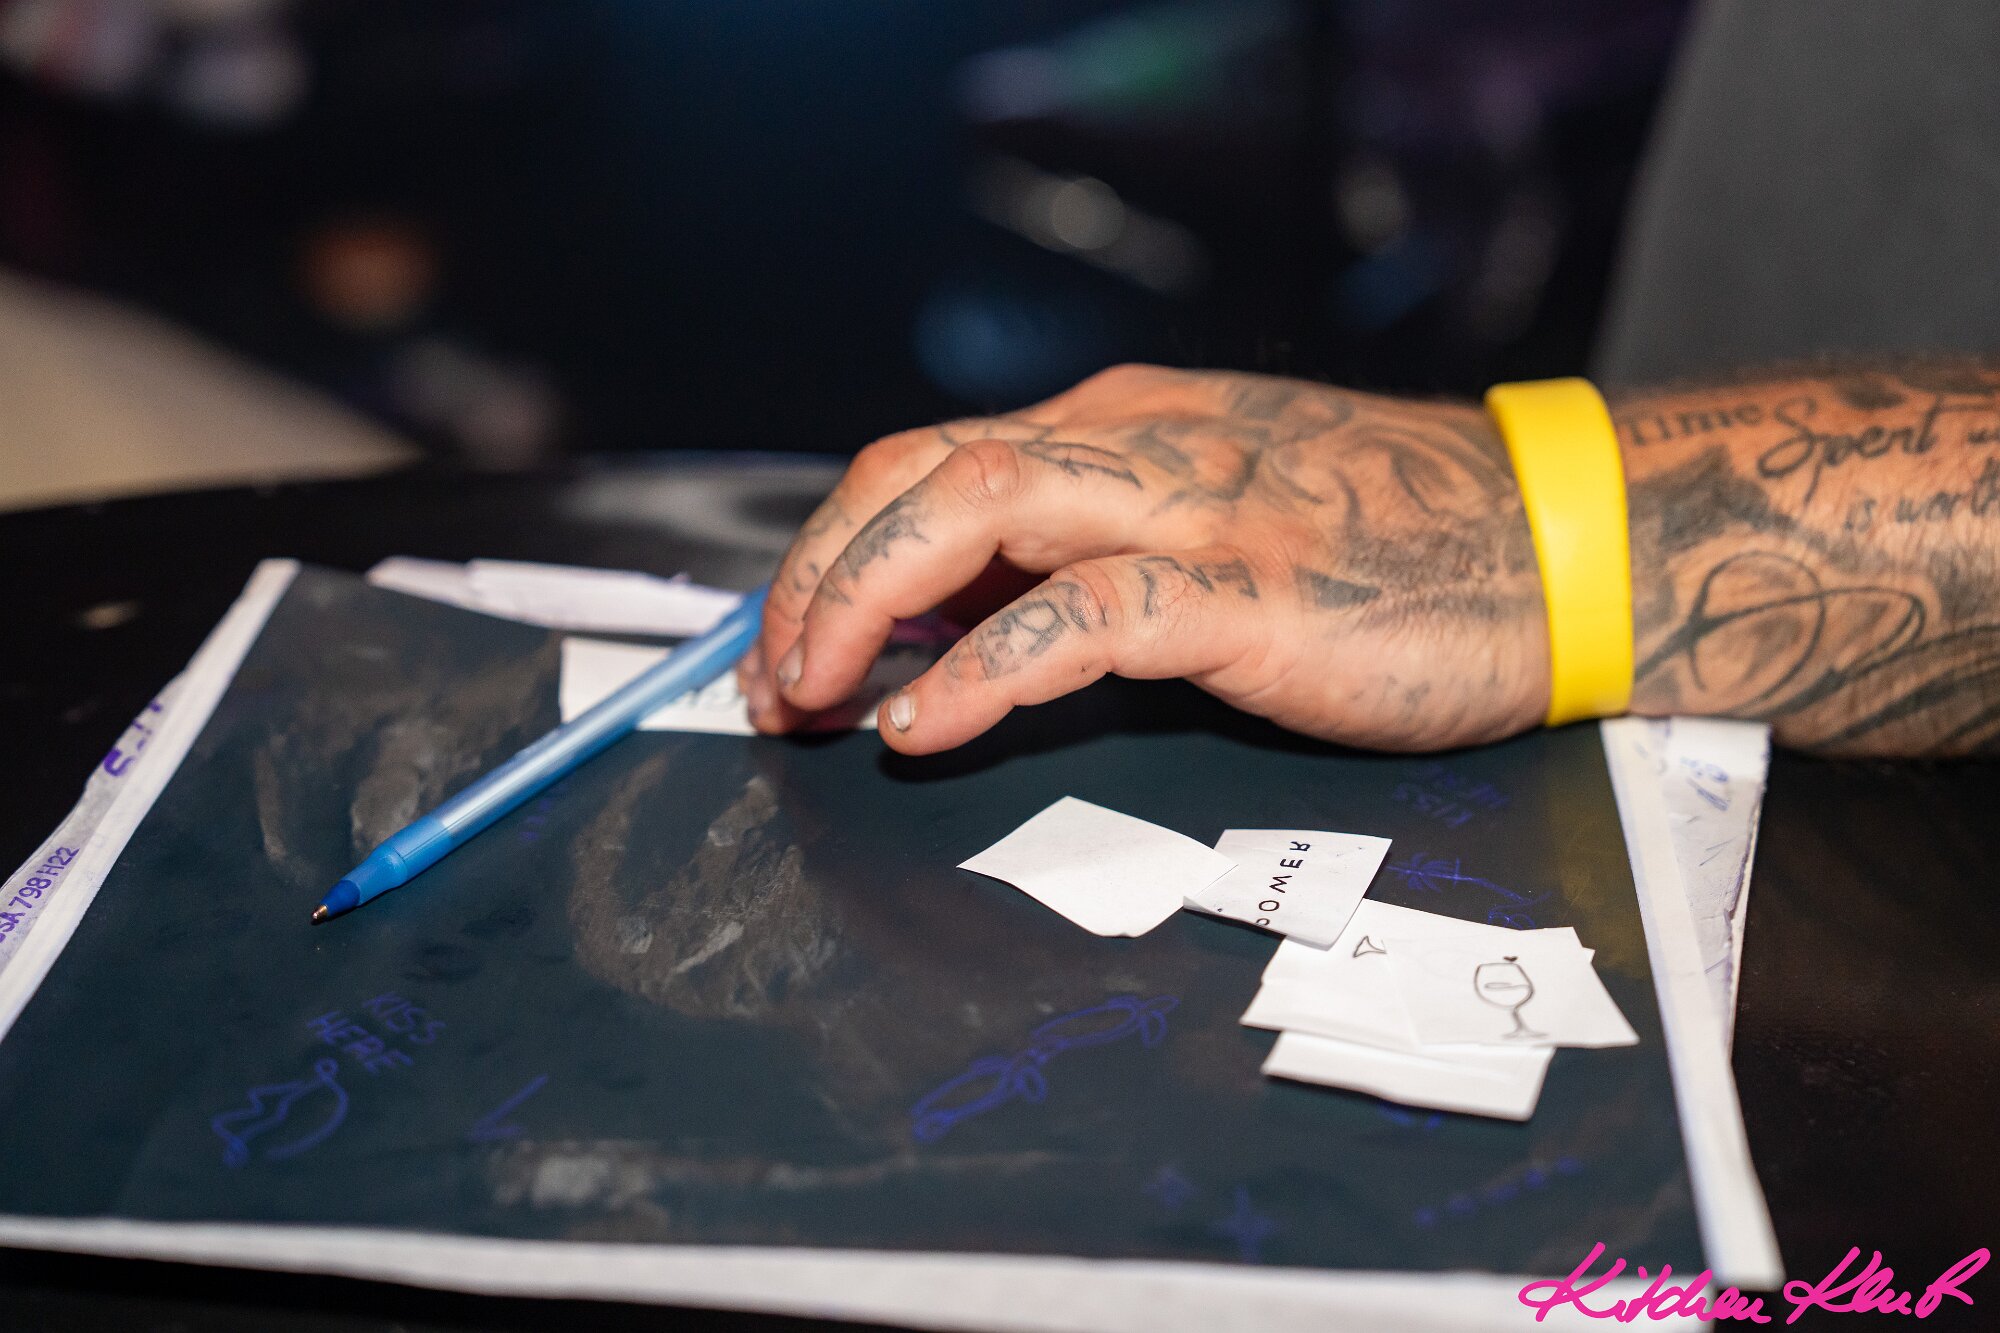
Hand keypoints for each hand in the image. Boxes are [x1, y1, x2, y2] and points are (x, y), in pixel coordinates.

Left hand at [739, 364, 1550, 752]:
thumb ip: (1089, 553)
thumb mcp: (1215, 521)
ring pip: (976, 508)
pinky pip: (1082, 615)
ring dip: (862, 599)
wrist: (1560, 543)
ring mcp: (1196, 508)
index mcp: (1121, 430)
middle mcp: (1139, 446)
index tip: (787, 645)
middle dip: (814, 573)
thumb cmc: (1392, 546)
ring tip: (813, 693)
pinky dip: (983, 666)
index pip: (925, 464)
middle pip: (918, 472)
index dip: (831, 551)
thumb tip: (950, 627)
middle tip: (771, 681)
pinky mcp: (1251, 590)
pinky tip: (924, 719)